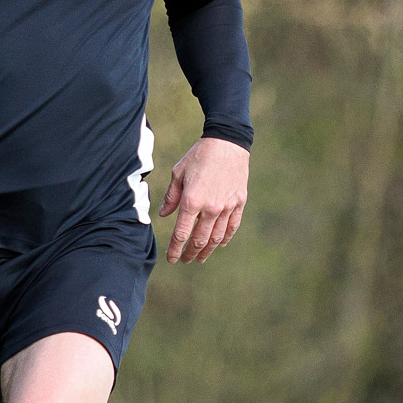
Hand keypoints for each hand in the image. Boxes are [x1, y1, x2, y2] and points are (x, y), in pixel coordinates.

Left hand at [159, 136, 248, 263]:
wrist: (227, 142)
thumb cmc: (199, 156)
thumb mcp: (178, 173)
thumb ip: (171, 197)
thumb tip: (163, 215)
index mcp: (192, 201)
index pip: (181, 234)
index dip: (175, 249)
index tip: (171, 259)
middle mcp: (210, 208)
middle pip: (199, 240)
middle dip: (190, 253)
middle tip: (185, 260)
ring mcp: (227, 207)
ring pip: (217, 237)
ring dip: (207, 250)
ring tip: (200, 257)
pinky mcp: (239, 202)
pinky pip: (232, 226)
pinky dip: (225, 238)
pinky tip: (220, 244)